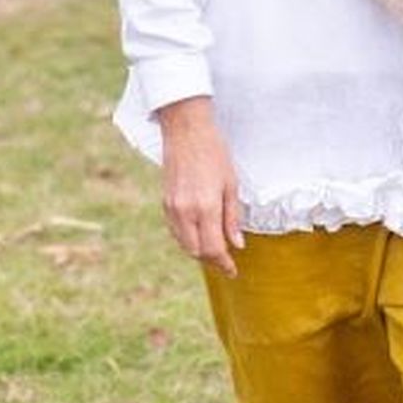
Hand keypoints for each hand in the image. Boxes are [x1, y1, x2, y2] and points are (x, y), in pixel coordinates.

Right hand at [157, 97, 244, 275]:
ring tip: (215, 250)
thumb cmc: (214, 153)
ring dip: (199, 251)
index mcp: (205, 207)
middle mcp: (186, 212)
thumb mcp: (231, 183)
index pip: (213, 248)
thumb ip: (232, 217)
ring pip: (184, 244)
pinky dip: (188, 239)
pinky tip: (200, 235)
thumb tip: (237, 244)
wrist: (186, 131)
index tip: (233, 271)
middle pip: (196, 251)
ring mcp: (172, 208)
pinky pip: (176, 231)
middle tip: (226, 262)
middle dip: (212, 260)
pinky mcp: (165, 203)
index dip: (223, 264)